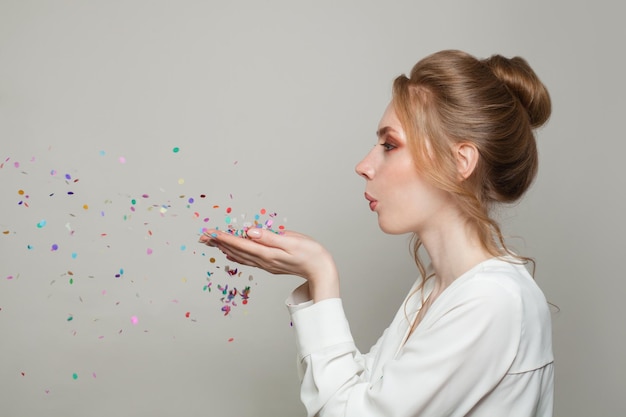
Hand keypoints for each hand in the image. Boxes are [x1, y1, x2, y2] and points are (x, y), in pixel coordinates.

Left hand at [199, 228, 339, 301]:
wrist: (321, 270)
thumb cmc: (311, 253)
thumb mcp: (292, 241)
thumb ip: (270, 237)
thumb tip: (249, 232)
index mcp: (268, 253)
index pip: (241, 244)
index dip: (225, 237)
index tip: (210, 232)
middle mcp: (264, 261)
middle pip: (236, 251)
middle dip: (219, 243)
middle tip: (203, 237)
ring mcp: (266, 264)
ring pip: (240, 256)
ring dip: (225, 248)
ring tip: (212, 242)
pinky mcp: (270, 264)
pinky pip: (247, 260)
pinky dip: (236, 255)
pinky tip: (231, 253)